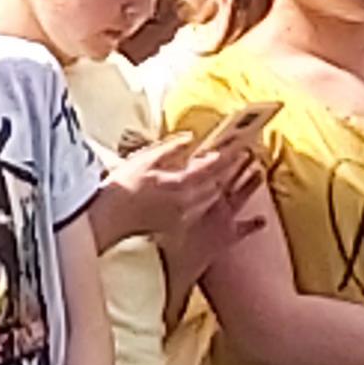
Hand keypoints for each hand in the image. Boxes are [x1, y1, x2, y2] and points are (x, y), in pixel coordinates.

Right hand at [95, 121, 265, 246]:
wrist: (107, 223)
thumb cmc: (120, 190)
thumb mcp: (143, 162)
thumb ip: (170, 149)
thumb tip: (190, 138)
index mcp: (179, 184)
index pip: (212, 167)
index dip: (229, 155)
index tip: (243, 144)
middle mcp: (188, 203)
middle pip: (219, 182)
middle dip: (236, 167)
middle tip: (251, 153)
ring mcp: (187, 216)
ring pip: (217, 197)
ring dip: (237, 185)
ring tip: (256, 171)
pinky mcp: (182, 226)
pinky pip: (210, 215)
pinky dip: (228, 209)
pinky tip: (253, 214)